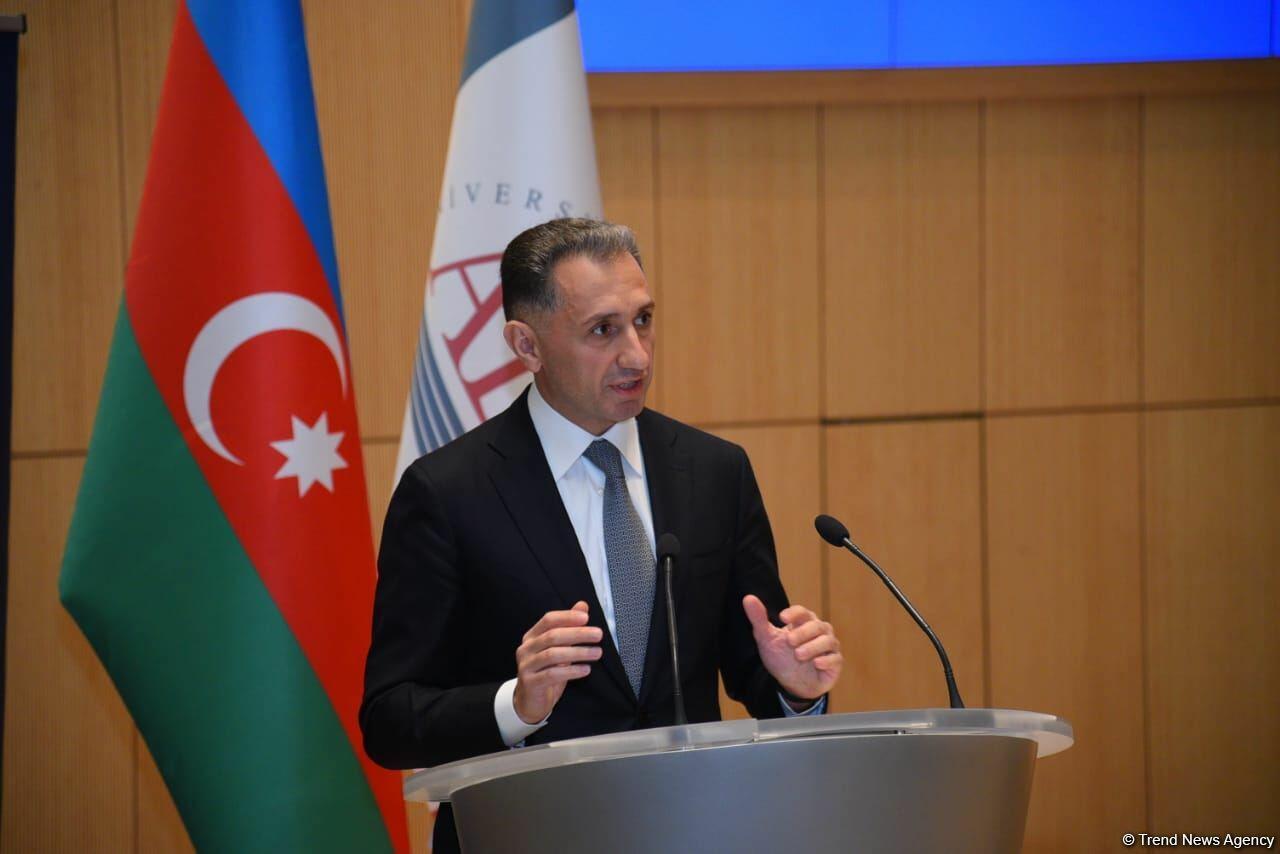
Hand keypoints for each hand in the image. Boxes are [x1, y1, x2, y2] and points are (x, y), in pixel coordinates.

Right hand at [513, 601, 602, 723]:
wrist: (531, 702)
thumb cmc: (547, 671)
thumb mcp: (559, 648)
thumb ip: (569, 627)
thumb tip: (582, 606)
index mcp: (532, 636)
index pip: (548, 620)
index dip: (567, 617)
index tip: (586, 617)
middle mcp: (526, 649)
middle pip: (552, 636)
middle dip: (577, 634)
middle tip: (598, 634)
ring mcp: (526, 666)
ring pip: (553, 655)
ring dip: (578, 652)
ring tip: (596, 652)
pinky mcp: (530, 683)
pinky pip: (552, 674)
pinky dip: (571, 671)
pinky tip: (585, 669)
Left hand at [743, 594, 841, 700]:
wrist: (791, 685)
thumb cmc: (781, 658)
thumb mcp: (767, 639)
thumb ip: (758, 619)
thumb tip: (748, 598)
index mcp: (804, 622)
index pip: (802, 612)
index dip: (794, 613)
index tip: (782, 618)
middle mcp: (820, 631)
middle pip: (816, 625)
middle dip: (803, 632)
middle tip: (789, 641)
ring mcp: (829, 647)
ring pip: (828, 641)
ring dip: (813, 647)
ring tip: (799, 655)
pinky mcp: (835, 663)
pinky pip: (836, 659)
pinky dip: (827, 660)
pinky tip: (816, 664)